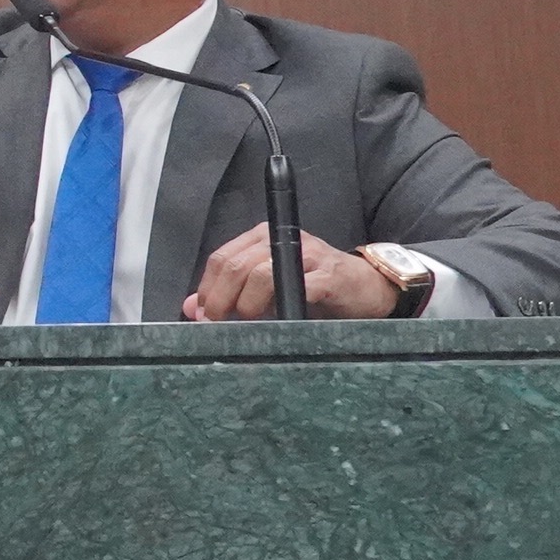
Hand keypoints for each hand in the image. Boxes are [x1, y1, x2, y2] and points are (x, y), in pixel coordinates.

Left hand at [186, 227, 399, 321]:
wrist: (367, 287)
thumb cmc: (313, 286)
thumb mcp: (266, 288)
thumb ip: (231, 293)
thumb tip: (192, 306)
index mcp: (262, 237)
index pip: (222, 258)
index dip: (207, 287)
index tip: (201, 313)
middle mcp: (282, 239)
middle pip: (237, 266)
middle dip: (221, 298)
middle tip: (218, 321)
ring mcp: (308, 255)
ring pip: (261, 274)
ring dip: (247, 303)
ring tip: (248, 320)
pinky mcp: (329, 275)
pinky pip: (299, 288)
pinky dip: (283, 306)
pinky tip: (280, 319)